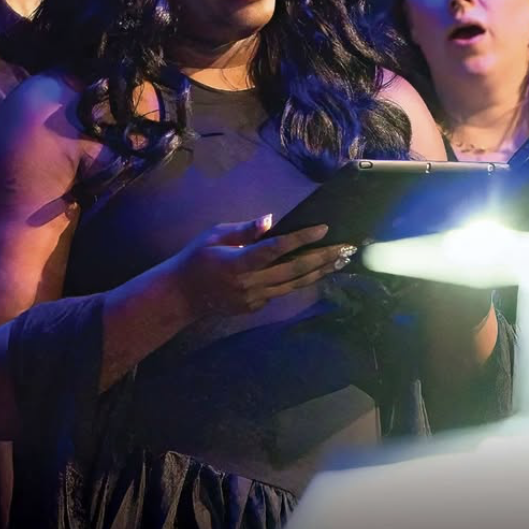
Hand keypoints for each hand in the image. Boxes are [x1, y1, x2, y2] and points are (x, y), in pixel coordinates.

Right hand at [169, 215, 352, 316]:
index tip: (323, 229)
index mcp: (238, 263)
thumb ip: (245, 230)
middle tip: (346, 247)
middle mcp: (250, 284)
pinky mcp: (256, 307)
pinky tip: (316, 270)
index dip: (301, 239)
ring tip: (340, 260)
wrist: (183, 295)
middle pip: (294, 270)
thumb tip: (271, 221)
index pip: (275, 249)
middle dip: (322, 257)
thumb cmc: (197, 258)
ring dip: (319, 271)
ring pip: (294, 284)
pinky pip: (282, 291)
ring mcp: (255, 298)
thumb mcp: (215, 235)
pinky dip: (299, 280)